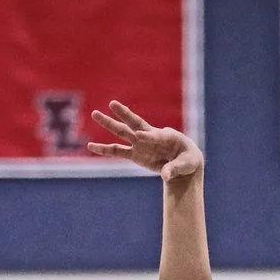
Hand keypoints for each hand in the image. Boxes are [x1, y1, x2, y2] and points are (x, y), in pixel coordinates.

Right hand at [87, 102, 202, 184]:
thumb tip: (165, 176)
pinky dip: (105, 149)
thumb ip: (175, 169)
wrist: (184, 163)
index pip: (155, 134)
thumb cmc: (189, 160)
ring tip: (94, 114)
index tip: (140, 136)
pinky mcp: (136, 154)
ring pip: (123, 133)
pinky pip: (118, 151)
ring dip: (109, 124)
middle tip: (112, 103)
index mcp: (167, 136)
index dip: (148, 136)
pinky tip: (91, 146)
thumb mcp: (187, 164)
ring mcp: (141, 144)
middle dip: (124, 115)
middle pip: (135, 124)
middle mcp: (151, 136)